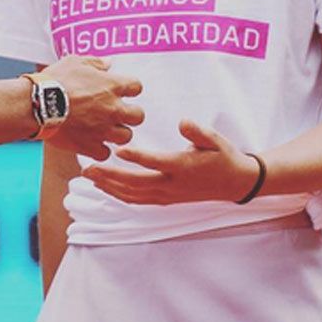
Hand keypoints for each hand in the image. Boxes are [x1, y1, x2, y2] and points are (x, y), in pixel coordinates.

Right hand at [44, 55, 143, 159]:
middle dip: (130, 114)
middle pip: (138, 116)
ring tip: (106, 128)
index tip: (122, 90)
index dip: (130, 88)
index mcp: (112, 86)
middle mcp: (113, 109)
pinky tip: (92, 142)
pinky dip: (100, 149)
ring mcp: (103, 129)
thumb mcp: (75, 62)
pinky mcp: (90, 145)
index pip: (136, 86)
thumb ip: (96, 63)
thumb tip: (109, 63)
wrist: (38, 105)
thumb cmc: (55, 81)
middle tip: (118, 112)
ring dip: (118, 132)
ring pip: (125, 136)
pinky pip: (105, 153)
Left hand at [81, 119, 258, 203]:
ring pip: (133, 195)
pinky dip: (119, 195)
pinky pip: (138, 200)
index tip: (118, 149)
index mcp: (183, 167)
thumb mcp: (215, 139)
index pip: (156, 162)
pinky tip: (105, 187)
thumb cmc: (222, 156)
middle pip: (136, 184)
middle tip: (87, 169)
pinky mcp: (165, 200)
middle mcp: (172, 184)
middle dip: (110, 176)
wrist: (234, 182)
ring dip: (109, 187)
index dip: (137, 157)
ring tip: (89, 177)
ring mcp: (167, 195)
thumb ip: (198, 131)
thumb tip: (183, 121)